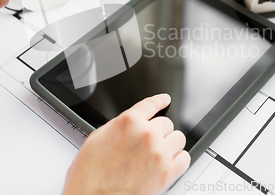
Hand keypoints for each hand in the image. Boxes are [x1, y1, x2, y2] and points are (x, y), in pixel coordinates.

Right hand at [63, 94, 189, 194]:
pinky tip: (166, 163)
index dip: (160, 101)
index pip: (151, 104)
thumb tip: (130, 124)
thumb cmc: (89, 175)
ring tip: (158, 153)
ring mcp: (159, 153)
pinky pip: (185, 158)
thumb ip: (119, 126)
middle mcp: (146, 134)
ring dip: (169, 144)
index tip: (165, 99)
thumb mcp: (97, 138)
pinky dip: (178, 160)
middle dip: (158, 131)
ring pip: (178, 138)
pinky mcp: (168, 173)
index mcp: (128, 122)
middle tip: (149, 142)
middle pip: (166, 123)